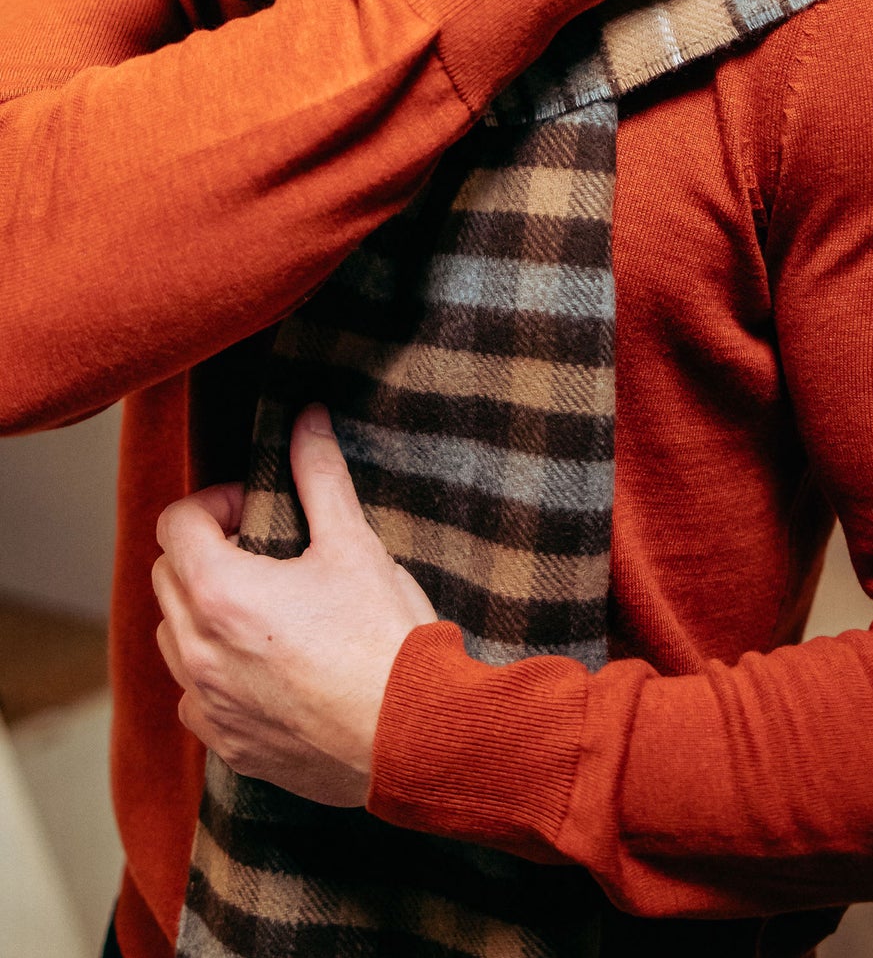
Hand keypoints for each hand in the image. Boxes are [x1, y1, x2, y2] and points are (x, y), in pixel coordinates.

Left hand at [152, 404, 434, 806]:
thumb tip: (307, 418)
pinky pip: (194, 697)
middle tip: (262, 549)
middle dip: (204, 552)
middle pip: (167, 577)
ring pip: (173, 638)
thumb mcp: (354, 544)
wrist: (413, 738)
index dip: (213, 504)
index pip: (175, 525)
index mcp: (221, 593)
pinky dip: (214, 672)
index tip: (254, 510)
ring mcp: (209, 704)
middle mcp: (199, 652)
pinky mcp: (228, 745)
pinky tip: (266, 665)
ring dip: (202, 611)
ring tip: (263, 606)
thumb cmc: (384, 640)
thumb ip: (319, 475)